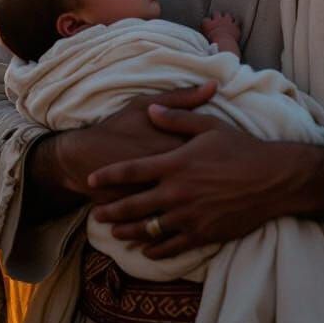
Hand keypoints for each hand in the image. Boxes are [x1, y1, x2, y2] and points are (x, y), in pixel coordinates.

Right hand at [24, 83, 217, 218]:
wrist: (82, 155)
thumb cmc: (118, 126)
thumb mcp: (146, 105)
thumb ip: (182, 98)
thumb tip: (213, 85)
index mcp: (171, 149)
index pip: (207, 158)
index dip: (226, 163)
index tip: (241, 166)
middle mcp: (163, 176)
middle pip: (200, 189)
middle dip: (218, 194)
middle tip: (236, 196)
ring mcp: (151, 198)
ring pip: (181, 212)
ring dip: (199, 215)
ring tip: (216, 218)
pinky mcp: (145, 218)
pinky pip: (158, 229)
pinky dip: (171, 236)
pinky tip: (186, 237)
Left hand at [89, 107, 316, 259]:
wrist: (273, 179)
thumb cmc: (242, 148)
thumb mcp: (209, 126)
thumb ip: (177, 117)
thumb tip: (152, 110)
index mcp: (175, 164)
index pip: (131, 171)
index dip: (108, 176)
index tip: (90, 180)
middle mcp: (177, 192)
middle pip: (133, 205)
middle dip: (111, 210)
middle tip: (96, 214)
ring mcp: (189, 216)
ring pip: (148, 229)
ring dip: (128, 232)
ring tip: (115, 232)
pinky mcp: (203, 234)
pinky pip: (171, 247)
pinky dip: (155, 250)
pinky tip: (147, 251)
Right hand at [200, 11, 240, 47]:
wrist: (225, 43)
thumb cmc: (214, 42)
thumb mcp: (206, 38)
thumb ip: (205, 33)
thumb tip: (203, 32)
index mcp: (209, 24)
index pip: (205, 20)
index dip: (206, 22)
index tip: (207, 24)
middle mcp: (218, 20)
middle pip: (216, 13)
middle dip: (216, 14)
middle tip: (216, 18)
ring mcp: (227, 21)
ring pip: (227, 15)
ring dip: (226, 17)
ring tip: (226, 19)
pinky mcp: (235, 25)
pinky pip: (236, 21)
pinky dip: (235, 22)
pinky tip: (235, 24)